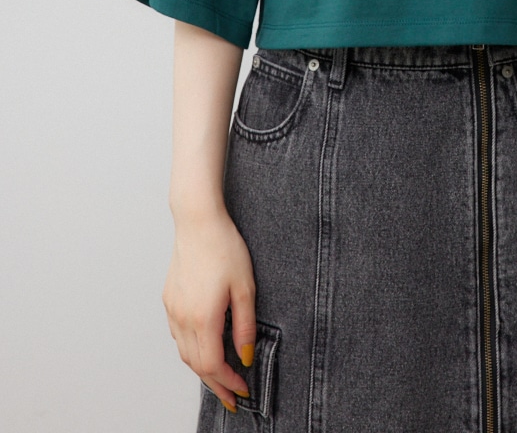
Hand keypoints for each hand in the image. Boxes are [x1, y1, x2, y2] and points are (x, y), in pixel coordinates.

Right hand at [162, 207, 256, 410]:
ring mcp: (173, 309)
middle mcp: (183, 318)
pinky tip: (205, 347)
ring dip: (202, 369)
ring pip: (185, 353)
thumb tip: (246, 356)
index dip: (228, 383)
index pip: (212, 365)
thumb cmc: (225, 248)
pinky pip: (178, 336)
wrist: (198, 221)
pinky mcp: (169, 300)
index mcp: (203, 318)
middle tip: (232, 397)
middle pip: (196, 365)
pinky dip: (192, 350)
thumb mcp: (245, 288)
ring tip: (220, 378)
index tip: (243, 391)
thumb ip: (245, 327)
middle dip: (216, 384)